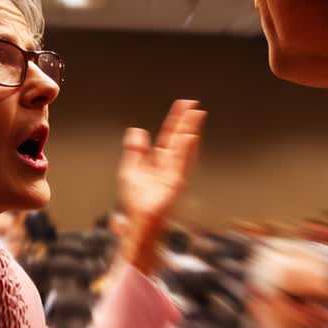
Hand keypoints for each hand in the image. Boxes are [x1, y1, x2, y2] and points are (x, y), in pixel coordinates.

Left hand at [117, 99, 206, 271]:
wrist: (141, 222)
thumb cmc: (137, 202)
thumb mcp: (131, 169)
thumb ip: (135, 150)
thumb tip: (137, 130)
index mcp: (161, 160)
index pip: (170, 135)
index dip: (176, 120)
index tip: (183, 105)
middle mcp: (171, 165)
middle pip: (180, 138)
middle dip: (187, 121)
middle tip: (194, 105)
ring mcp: (176, 173)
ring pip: (184, 147)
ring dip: (191, 130)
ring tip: (196, 115)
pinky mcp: (176, 183)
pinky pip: (182, 163)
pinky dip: (186, 149)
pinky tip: (189, 136)